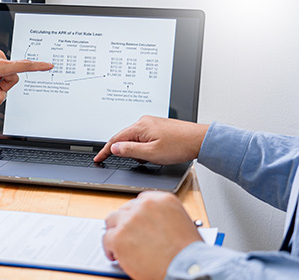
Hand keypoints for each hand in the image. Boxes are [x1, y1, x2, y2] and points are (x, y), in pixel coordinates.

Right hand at [93, 115, 209, 164]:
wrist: (200, 140)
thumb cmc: (179, 146)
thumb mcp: (151, 153)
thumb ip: (130, 150)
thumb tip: (114, 148)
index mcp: (140, 127)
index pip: (115, 139)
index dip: (105, 151)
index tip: (98, 158)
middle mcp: (144, 122)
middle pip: (124, 138)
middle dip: (126, 152)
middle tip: (137, 161)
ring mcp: (151, 123)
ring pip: (135, 139)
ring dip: (138, 151)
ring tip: (154, 158)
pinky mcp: (158, 126)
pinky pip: (144, 138)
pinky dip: (145, 147)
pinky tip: (156, 153)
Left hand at [103, 192, 202, 279]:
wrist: (187, 268)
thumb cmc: (189, 253)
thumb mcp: (183, 223)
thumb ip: (163, 217)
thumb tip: (149, 224)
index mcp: (163, 200)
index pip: (140, 201)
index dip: (136, 214)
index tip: (134, 222)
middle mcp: (144, 206)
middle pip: (124, 210)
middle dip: (125, 223)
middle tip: (127, 235)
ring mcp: (129, 221)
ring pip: (112, 221)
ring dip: (115, 232)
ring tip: (119, 244)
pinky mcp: (119, 237)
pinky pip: (106, 239)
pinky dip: (109, 249)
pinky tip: (115, 255)